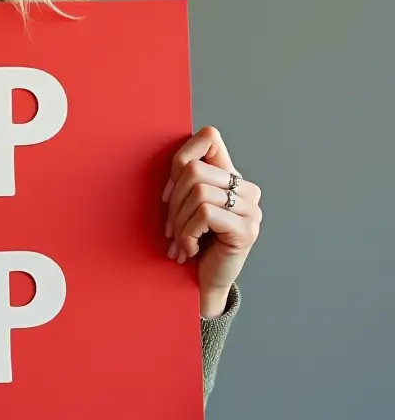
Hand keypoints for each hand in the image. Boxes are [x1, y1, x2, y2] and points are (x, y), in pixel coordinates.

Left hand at [162, 126, 261, 312]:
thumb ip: (185, 179)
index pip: (209, 137)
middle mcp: (245, 188)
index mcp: (228, 175)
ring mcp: (250, 209)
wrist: (203, 282)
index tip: (169, 191)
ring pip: (198, 192)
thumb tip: (174, 164)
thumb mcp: (184, 205)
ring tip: (179, 241)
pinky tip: (190, 249)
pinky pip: (205, 214)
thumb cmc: (191, 241)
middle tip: (170, 228)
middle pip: (194, 170)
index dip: (181, 156)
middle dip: (172, 201)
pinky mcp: (247, 230)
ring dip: (179, 222)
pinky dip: (188, 233)